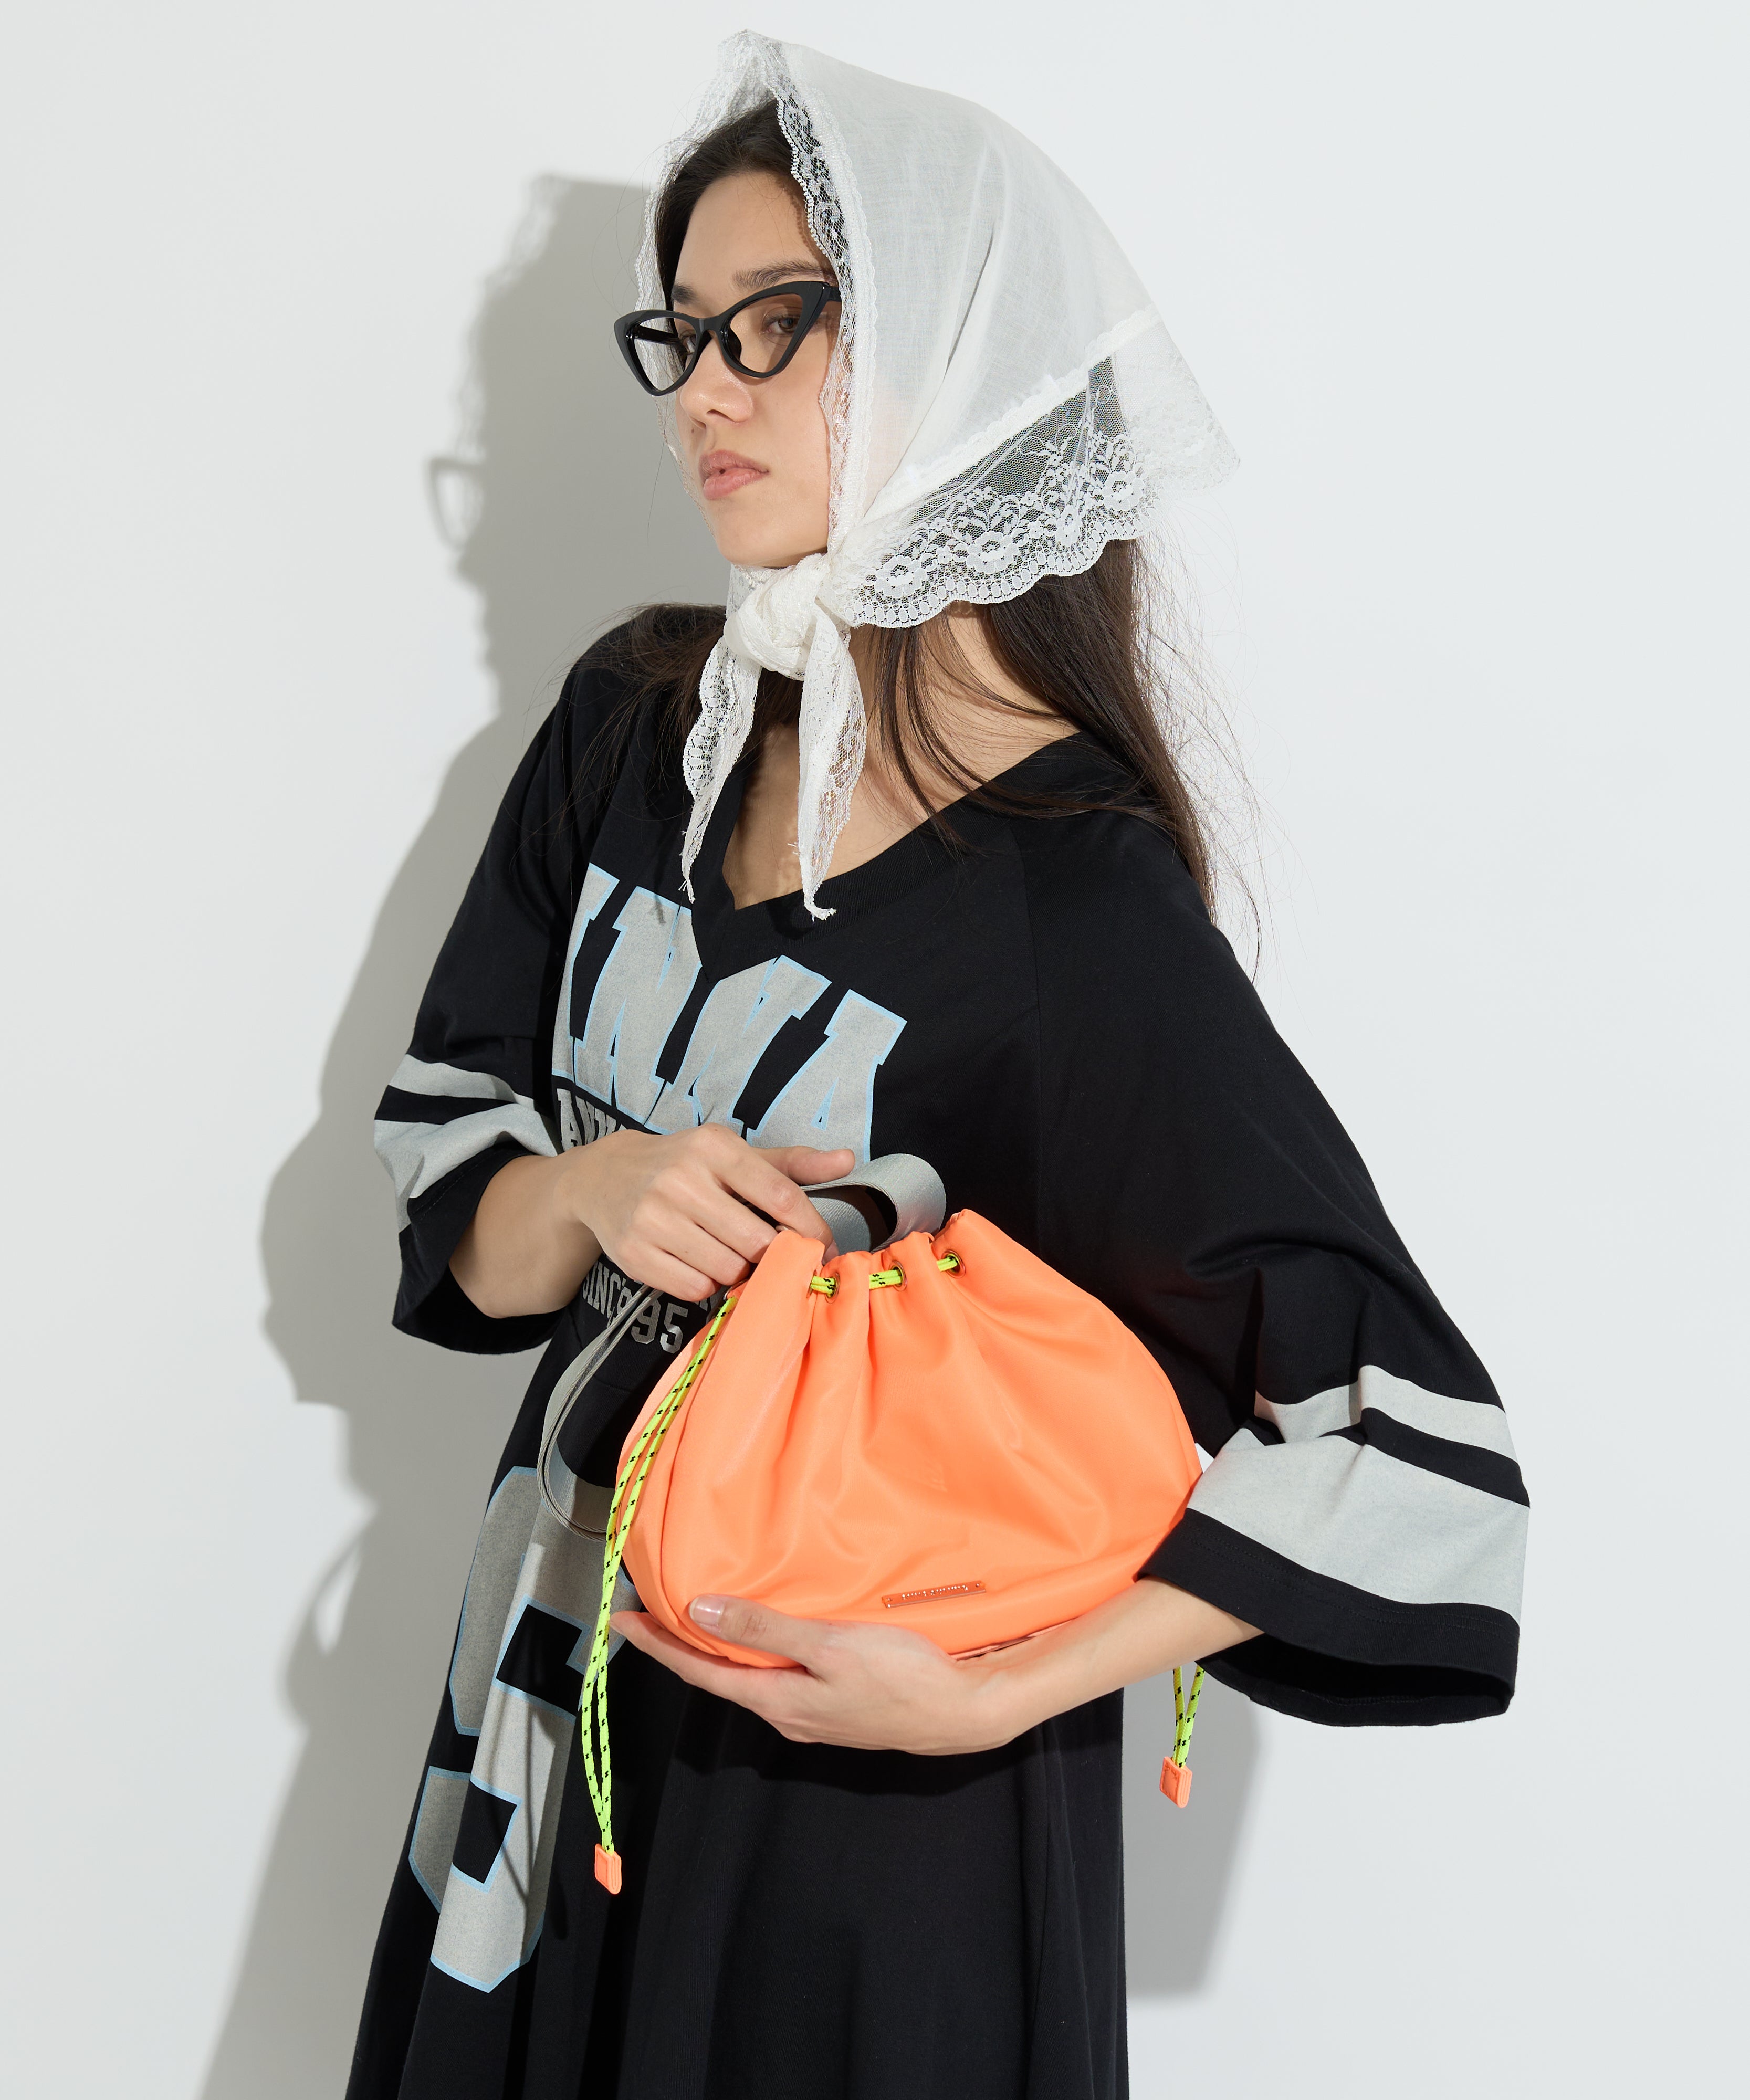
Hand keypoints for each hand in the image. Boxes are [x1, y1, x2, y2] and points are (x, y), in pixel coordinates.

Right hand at [569, 1125, 852, 1301]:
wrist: (603, 1177)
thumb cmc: (683, 1165)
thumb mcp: (734, 1153)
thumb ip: (792, 1162)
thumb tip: (848, 1161)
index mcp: (714, 1148)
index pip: (781, 1197)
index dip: (811, 1229)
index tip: (823, 1247)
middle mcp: (681, 1179)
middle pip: (757, 1242)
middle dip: (771, 1254)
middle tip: (769, 1254)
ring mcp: (653, 1218)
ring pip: (727, 1270)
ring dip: (739, 1271)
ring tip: (730, 1254)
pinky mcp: (634, 1253)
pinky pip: (695, 1288)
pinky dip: (707, 1285)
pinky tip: (700, 1263)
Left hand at [611, 1596, 1022, 1753]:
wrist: (963, 1712)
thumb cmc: (901, 1677)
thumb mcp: (830, 1646)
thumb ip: (766, 1629)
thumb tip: (701, 1612)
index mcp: (777, 1700)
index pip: (699, 1670)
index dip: (657, 1645)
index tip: (620, 1621)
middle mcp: (785, 1714)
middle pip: (717, 1676)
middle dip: (680, 1645)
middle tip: (648, 1611)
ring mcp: (810, 1715)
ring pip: (747, 1677)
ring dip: (717, 1648)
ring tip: (695, 1616)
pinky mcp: (833, 1707)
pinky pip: (777, 1677)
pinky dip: (754, 1652)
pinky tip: (762, 1634)